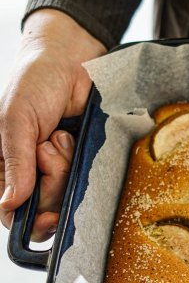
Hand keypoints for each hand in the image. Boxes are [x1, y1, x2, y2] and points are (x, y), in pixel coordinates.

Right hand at [0, 9, 105, 240]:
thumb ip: (14, 163)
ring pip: (65, 193)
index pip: (11, 210)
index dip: (29, 220)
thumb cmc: (33, 84)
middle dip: (50, 178)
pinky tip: (72, 139)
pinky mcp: (80, 160)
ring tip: (60, 137)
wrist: (71, 62)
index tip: (48, 217)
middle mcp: (28, 171)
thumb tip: (10, 204)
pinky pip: (85, 177)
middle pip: (44, 205)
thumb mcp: (15, 121)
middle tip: (48, 147)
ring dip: (64, 165)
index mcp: (3, 166)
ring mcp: (56, 168)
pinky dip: (79, 159)